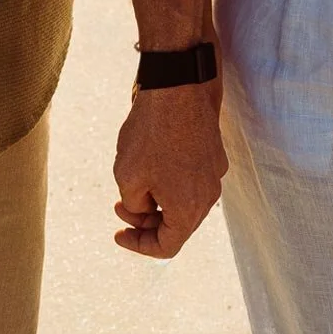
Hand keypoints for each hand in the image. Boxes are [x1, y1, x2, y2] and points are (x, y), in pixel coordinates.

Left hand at [111, 81, 226, 257]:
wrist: (178, 87)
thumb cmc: (150, 134)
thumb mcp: (128, 178)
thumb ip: (135, 205)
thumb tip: (144, 208)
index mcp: (189, 210)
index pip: (167, 246)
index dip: (139, 245)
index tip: (118, 233)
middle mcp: (208, 196)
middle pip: (177, 225)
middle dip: (146, 221)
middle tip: (119, 205)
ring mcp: (214, 173)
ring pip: (185, 201)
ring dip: (158, 200)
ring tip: (132, 181)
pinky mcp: (213, 153)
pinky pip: (191, 179)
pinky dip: (170, 182)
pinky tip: (150, 162)